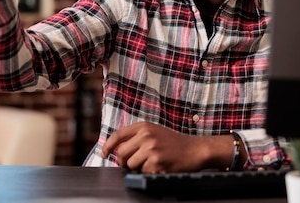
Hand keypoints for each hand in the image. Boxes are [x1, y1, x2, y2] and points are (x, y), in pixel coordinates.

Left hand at [101, 121, 233, 173]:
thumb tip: (117, 149)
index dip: (108, 146)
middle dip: (123, 162)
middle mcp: (146, 136)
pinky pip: (143, 172)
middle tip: (130, 165)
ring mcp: (151, 149)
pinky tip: (160, 167)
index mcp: (144, 126)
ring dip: (138, 168)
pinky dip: (149, 172)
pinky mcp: (156, 162)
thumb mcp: (154, 132)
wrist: (195, 149)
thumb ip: (136, 137)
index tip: (104, 153)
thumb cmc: (174, 143)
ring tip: (151, 163)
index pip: (118, 135)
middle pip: (121, 154)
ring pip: (130, 165)